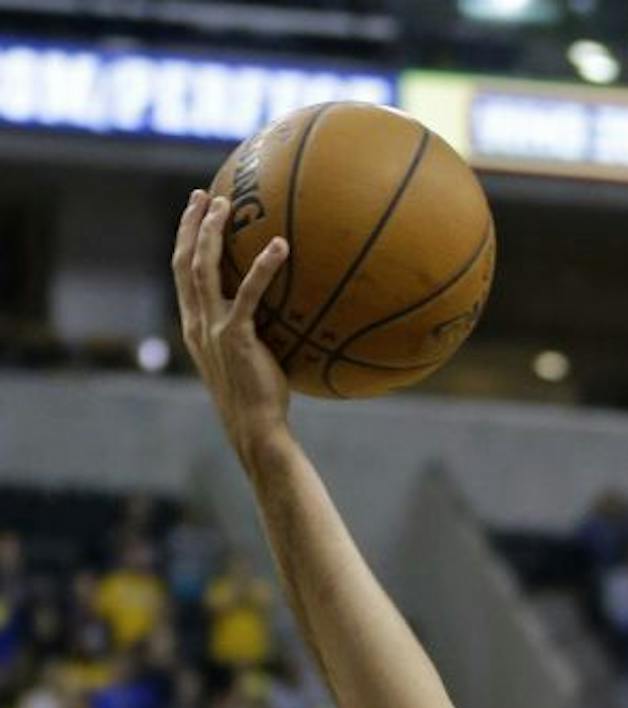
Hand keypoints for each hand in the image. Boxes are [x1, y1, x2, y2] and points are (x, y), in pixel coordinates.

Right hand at [172, 189, 293, 459]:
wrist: (254, 427)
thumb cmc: (257, 397)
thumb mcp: (245, 358)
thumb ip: (248, 331)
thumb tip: (277, 312)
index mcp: (194, 325)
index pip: (181, 273)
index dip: (183, 239)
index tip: (192, 211)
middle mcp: (196, 322)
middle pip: (184, 261)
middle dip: (190, 224)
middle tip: (202, 195)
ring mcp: (213, 329)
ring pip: (203, 269)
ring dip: (211, 233)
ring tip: (227, 205)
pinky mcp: (237, 337)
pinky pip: (248, 294)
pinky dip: (262, 267)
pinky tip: (280, 246)